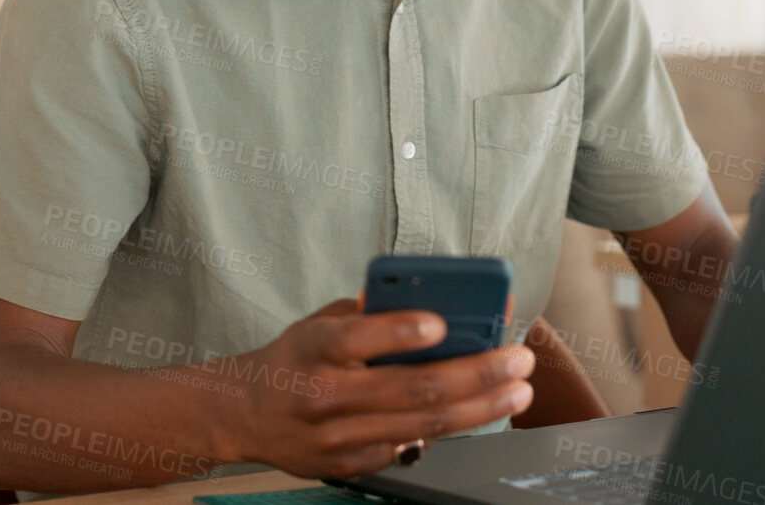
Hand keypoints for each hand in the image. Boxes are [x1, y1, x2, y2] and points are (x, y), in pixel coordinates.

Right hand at [211, 298, 534, 479]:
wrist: (246, 413)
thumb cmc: (296, 358)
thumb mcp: (321, 322)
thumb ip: (370, 314)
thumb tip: (435, 301)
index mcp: (314, 348)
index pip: (357, 338)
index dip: (401, 331)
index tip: (442, 322)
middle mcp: (324, 395)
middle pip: (412, 388)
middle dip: (477, 374)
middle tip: (517, 360)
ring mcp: (337, 437)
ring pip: (423, 424)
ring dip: (481, 407)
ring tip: (517, 390)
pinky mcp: (350, 464)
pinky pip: (410, 447)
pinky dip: (449, 429)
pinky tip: (477, 413)